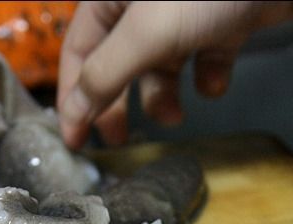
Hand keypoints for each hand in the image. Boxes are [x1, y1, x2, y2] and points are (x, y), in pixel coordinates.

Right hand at [57, 1, 292, 148]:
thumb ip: (106, 74)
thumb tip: (73, 112)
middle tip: (120, 139)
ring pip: (161, 68)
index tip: (74, 141)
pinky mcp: (220, 24)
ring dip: (164, 97)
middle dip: (119, 105)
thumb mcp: (147, 33)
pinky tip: (216, 83)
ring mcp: (183, 15)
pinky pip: (203, 61)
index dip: (74, 99)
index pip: (79, 53)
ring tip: (175, 116)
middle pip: (117, 65)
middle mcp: (142, 7)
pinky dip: (207, 78)